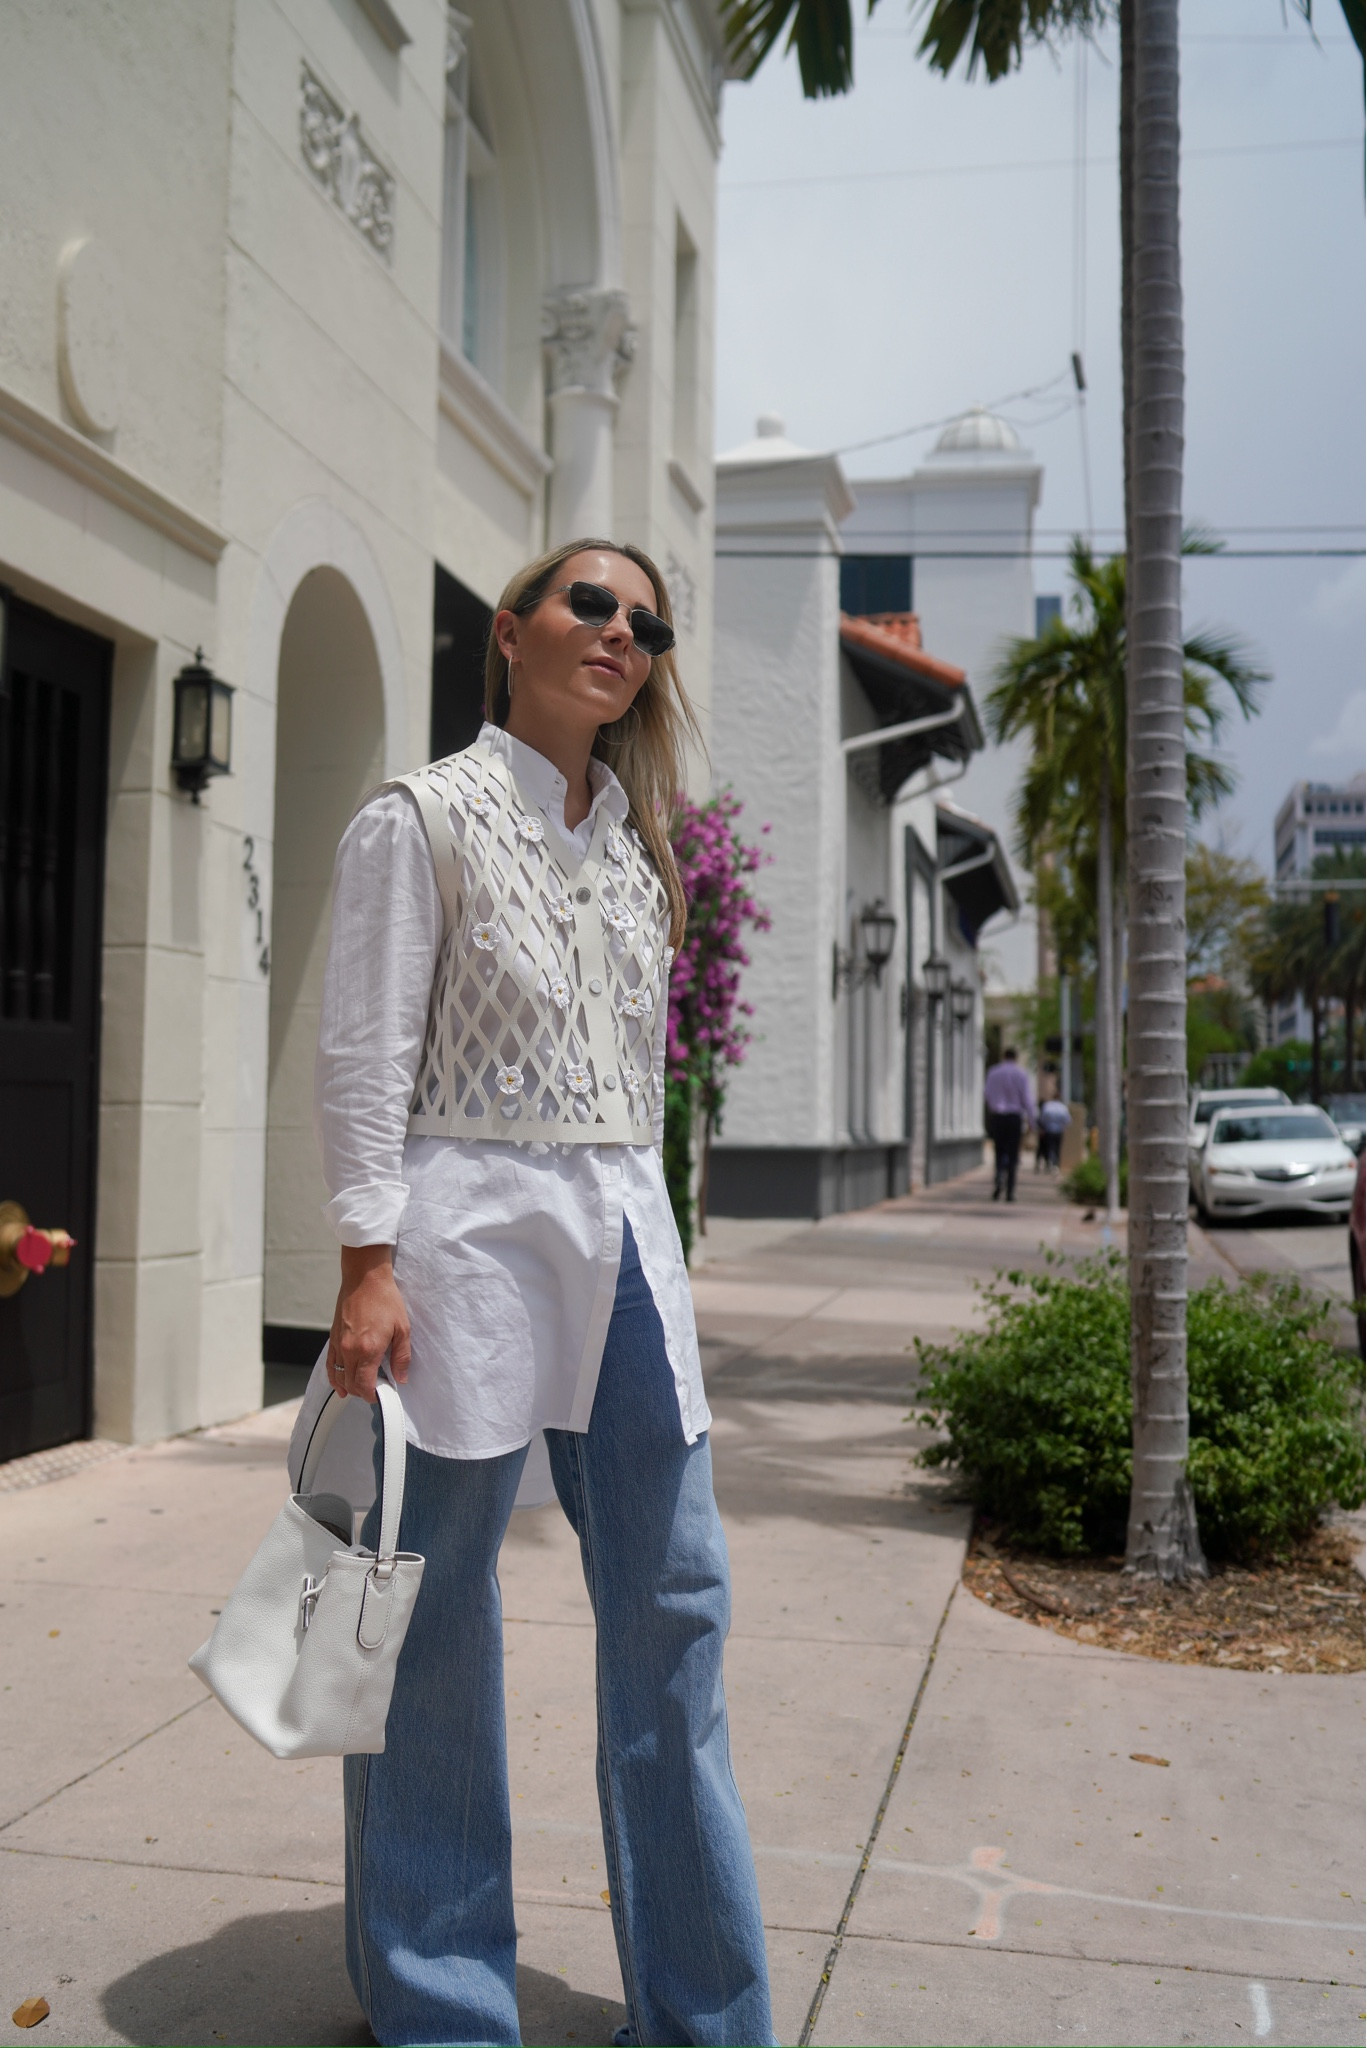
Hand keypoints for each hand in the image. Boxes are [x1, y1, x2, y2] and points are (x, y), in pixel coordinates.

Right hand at [327, 1244, 410, 1402]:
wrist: (365, 1279)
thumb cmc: (385, 1300)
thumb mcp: (403, 1329)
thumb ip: (402, 1357)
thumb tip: (401, 1378)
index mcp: (368, 1350)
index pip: (365, 1386)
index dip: (374, 1395)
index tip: (383, 1393)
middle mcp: (350, 1351)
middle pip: (351, 1385)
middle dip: (364, 1392)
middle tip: (378, 1388)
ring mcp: (339, 1345)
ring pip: (339, 1378)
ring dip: (350, 1386)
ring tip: (363, 1387)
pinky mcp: (333, 1339)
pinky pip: (330, 1365)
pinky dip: (334, 1377)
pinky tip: (340, 1384)